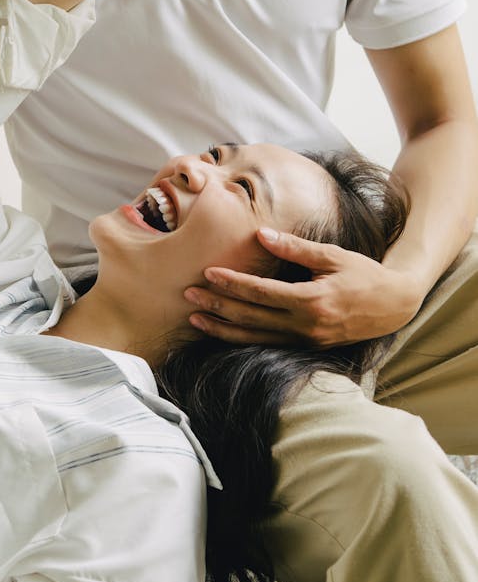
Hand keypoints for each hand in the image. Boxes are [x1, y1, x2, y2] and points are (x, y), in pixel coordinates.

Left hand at [184, 228, 422, 345]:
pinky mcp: (305, 346)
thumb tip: (261, 235)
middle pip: (251, 317)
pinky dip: (241, 338)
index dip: (233, 284)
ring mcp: (305, 340)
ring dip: (222, 327)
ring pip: (254, 337)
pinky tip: (221, 331)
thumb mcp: (332, 255)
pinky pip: (266, 343)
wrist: (393, 306)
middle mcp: (306, 326)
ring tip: (195, 316)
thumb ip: (295, 248)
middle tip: (187, 293)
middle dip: (217, 305)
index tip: (208, 272)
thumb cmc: (363, 274)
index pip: (262, 293)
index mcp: (312, 301)